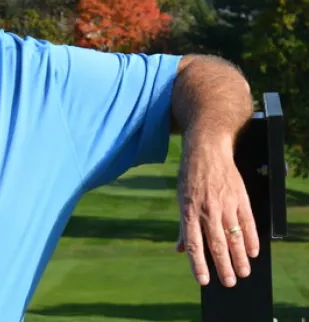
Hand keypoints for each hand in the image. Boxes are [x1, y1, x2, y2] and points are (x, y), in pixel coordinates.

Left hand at [175, 133, 259, 287]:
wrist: (206, 149)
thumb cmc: (190, 176)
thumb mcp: (181, 199)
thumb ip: (183, 227)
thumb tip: (180, 250)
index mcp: (189, 210)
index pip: (194, 243)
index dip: (198, 264)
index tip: (204, 281)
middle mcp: (207, 209)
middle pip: (217, 244)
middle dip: (224, 266)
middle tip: (229, 283)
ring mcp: (225, 203)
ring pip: (234, 236)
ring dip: (239, 257)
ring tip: (244, 272)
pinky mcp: (240, 197)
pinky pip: (247, 222)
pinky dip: (251, 239)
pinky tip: (253, 252)